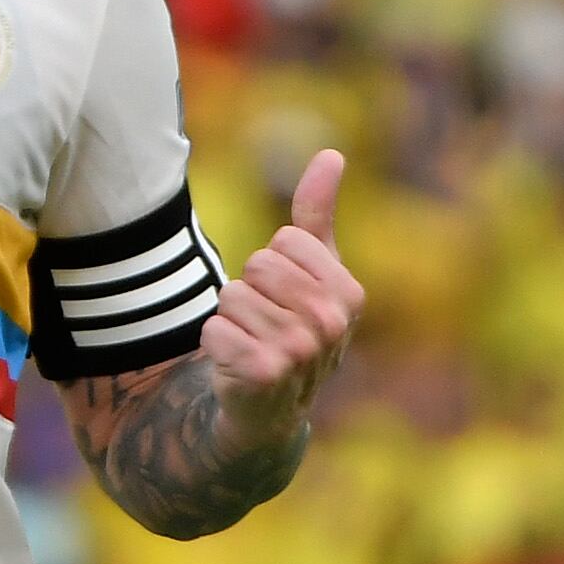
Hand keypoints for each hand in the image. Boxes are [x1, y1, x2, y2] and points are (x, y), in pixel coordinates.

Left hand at [199, 149, 363, 444]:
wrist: (268, 408)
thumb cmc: (290, 326)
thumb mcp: (311, 271)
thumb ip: (317, 213)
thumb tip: (332, 154)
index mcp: (350, 294)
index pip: (285, 241)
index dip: (274, 264)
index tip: (285, 297)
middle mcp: (333, 325)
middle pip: (258, 265)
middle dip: (249, 290)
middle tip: (264, 324)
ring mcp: (301, 353)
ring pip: (231, 295)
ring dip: (230, 319)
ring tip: (251, 344)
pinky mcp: (263, 375)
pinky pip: (213, 329)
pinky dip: (214, 345)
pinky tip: (235, 367)